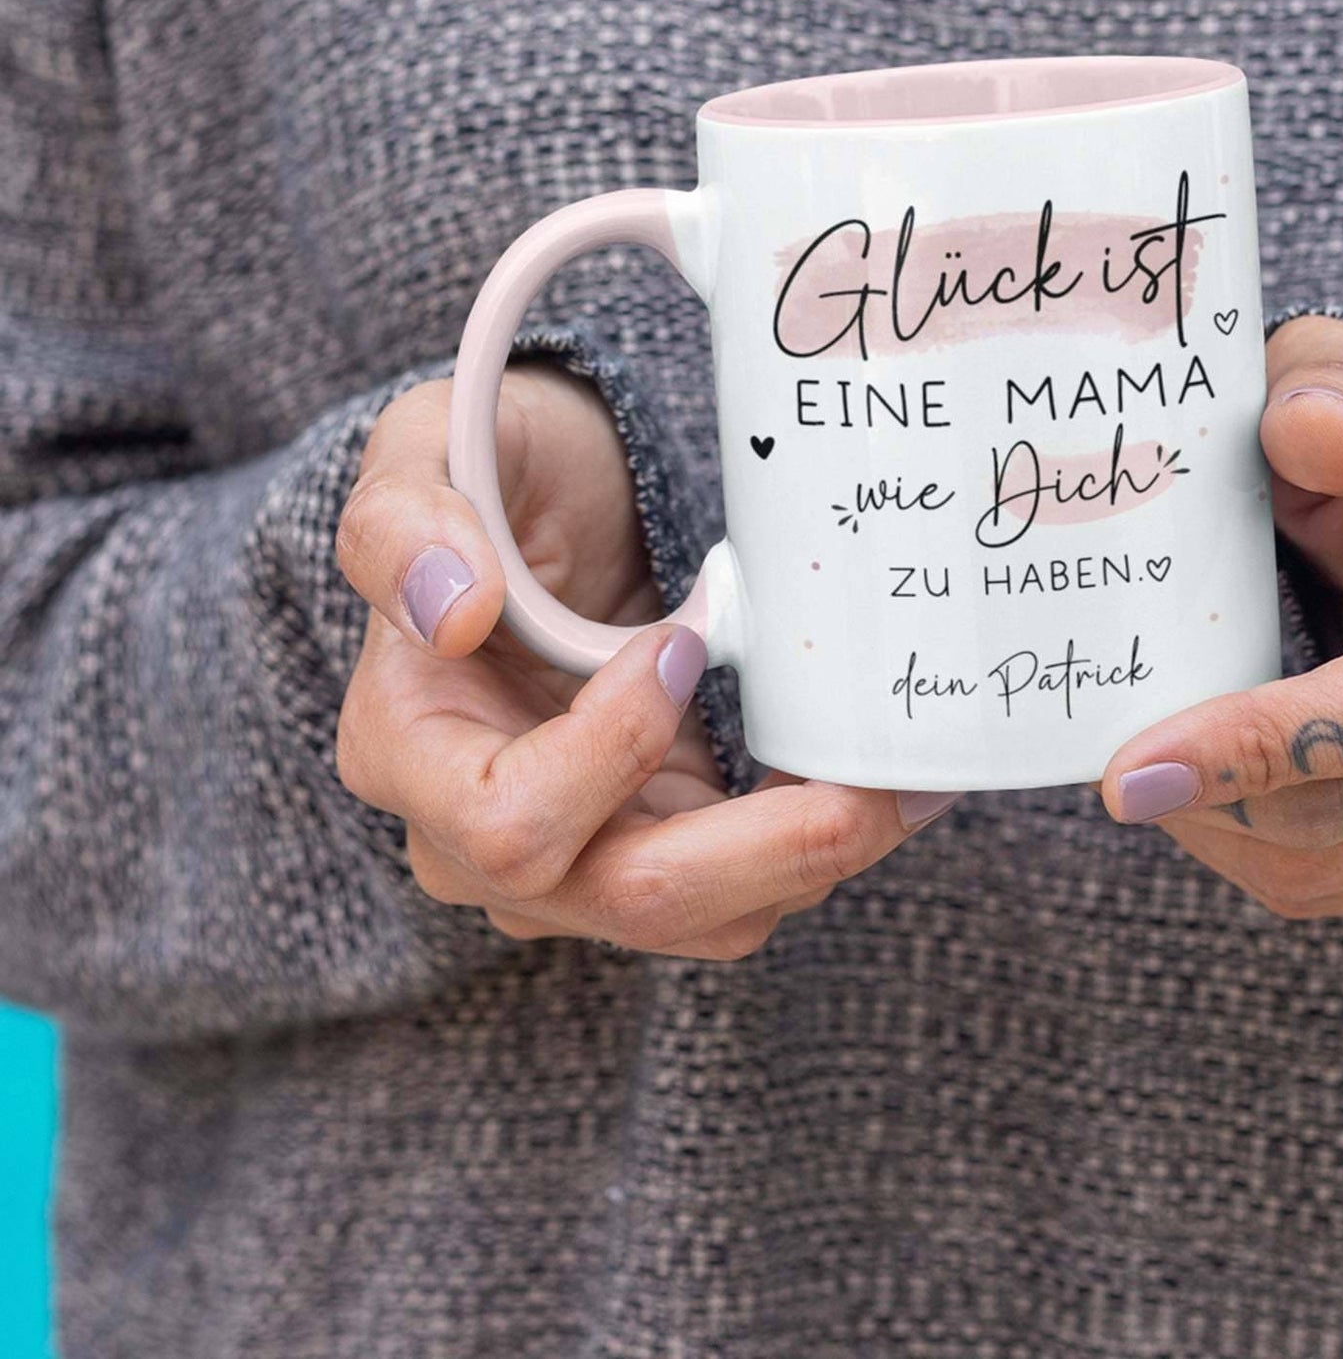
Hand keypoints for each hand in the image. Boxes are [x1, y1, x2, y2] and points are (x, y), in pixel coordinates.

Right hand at [334, 364, 952, 958]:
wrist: (559, 500)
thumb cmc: (498, 472)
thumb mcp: (432, 449)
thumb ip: (406, 518)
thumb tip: (452, 609)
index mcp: (406, 750)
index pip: (506, 822)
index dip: (610, 752)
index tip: (681, 643)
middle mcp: (480, 836)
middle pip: (629, 898)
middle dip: (770, 851)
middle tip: (875, 785)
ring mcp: (582, 853)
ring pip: (710, 916)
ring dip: (820, 855)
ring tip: (911, 777)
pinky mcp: (665, 841)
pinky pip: (750, 882)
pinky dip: (824, 839)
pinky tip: (892, 774)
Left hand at [1100, 316, 1342, 915]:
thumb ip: (1328, 388)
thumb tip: (1308, 436)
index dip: (1256, 749)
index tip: (1127, 772)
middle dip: (1207, 799)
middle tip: (1111, 761)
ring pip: (1334, 868)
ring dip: (1221, 833)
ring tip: (1162, 764)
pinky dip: (1261, 853)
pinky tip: (1224, 788)